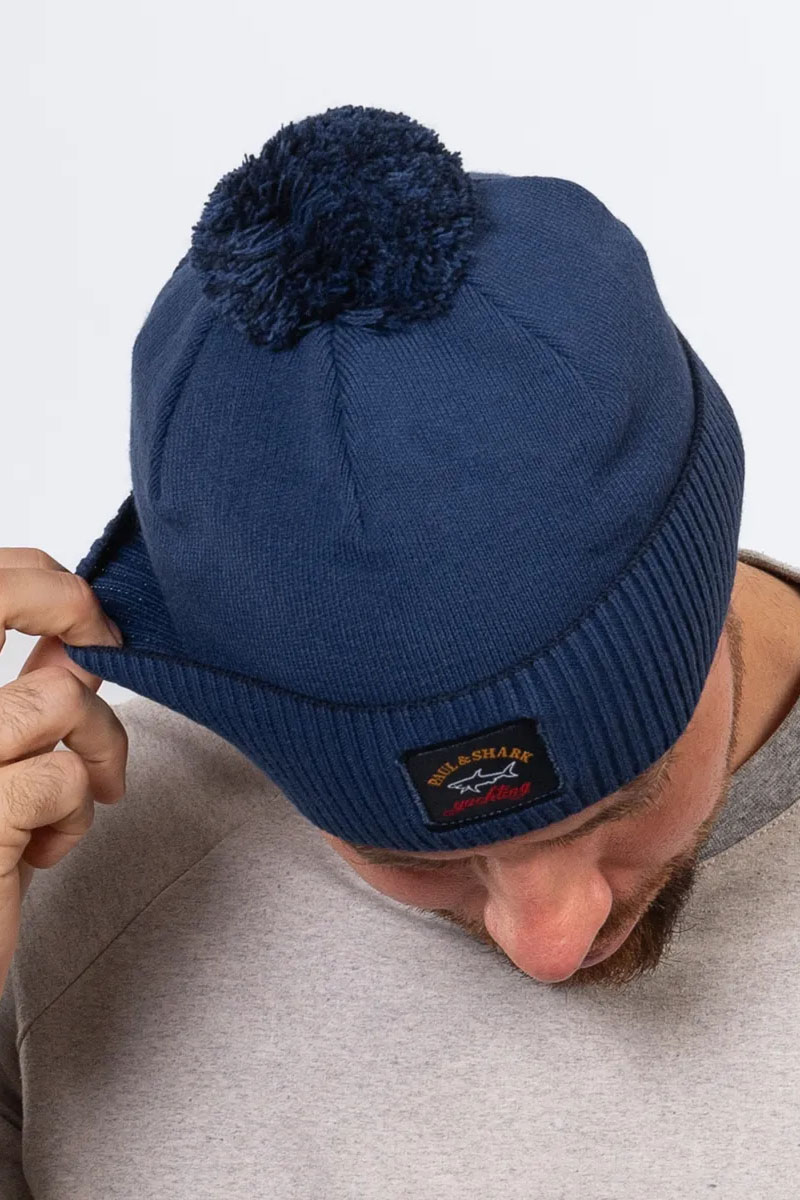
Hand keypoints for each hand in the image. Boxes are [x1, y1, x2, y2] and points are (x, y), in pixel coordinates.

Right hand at [0, 548, 127, 995]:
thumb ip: (18, 698)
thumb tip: (67, 641)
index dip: (37, 580)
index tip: (83, 618)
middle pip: (9, 617)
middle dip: (77, 637)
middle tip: (105, 678)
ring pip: (59, 701)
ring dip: (94, 751)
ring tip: (79, 800)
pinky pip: (61, 775)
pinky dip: (73, 815)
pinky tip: (43, 852)